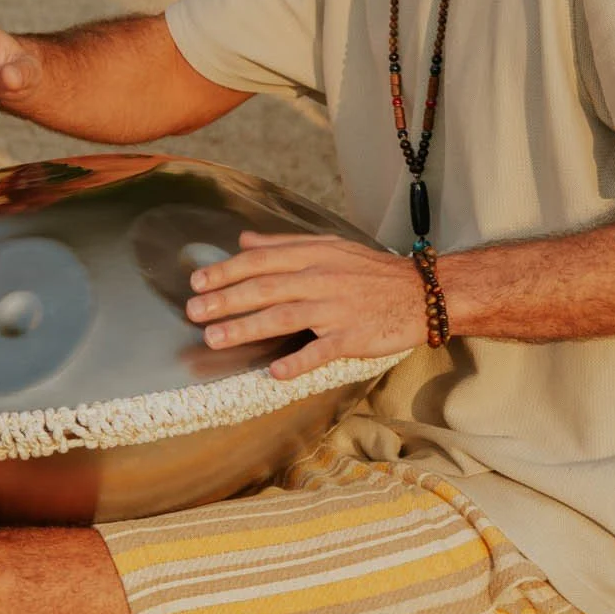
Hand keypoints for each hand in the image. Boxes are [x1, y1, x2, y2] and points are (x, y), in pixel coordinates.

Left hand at [184, 229, 428, 379]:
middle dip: (226, 299)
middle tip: (194, 312)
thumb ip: (284, 243)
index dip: (227, 270)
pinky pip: (322, 350)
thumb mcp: (329, 246)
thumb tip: (244, 241)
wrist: (421, 292)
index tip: (197, 281)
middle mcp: (321, 278)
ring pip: (285, 316)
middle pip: (266, 288)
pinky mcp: (353, 337)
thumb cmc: (370, 270)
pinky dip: (299, 361)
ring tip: (216, 338)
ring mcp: (337, 308)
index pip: (262, 261)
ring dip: (248, 328)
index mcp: (313, 255)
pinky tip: (275, 372)